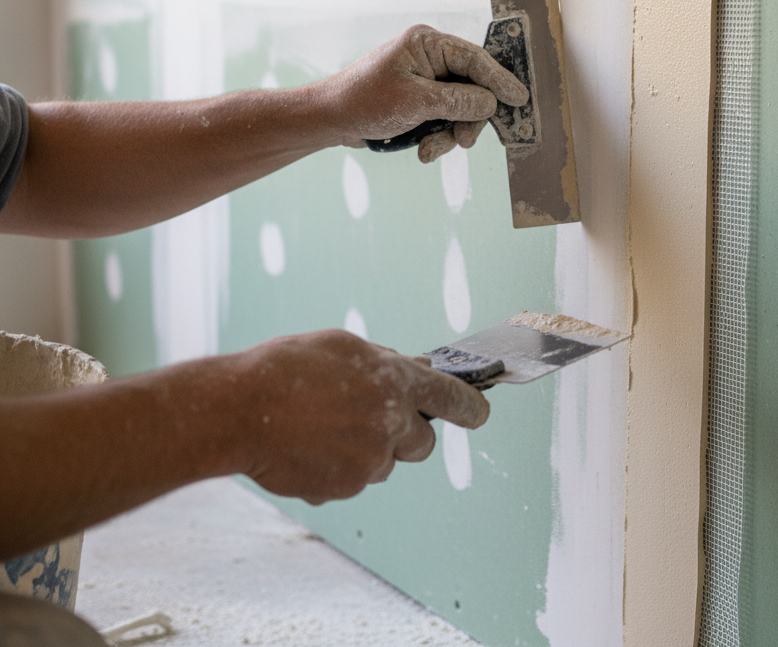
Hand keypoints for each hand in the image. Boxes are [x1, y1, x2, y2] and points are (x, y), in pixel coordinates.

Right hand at [232, 330, 487, 502]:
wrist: (239, 412)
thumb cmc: (286, 368)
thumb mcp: (343, 347)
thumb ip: (386, 362)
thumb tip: (415, 369)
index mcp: (395, 381)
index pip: (453, 398)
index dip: (470, 406)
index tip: (479, 412)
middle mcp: (390, 424)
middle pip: (422, 443)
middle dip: (406, 434)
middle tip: (374, 418)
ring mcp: (368, 461)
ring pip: (384, 463)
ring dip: (368, 449)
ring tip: (324, 427)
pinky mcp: (344, 489)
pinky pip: (353, 480)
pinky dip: (338, 468)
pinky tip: (309, 446)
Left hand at [320, 25, 528, 161]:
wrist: (330, 120)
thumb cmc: (364, 102)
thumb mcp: (416, 102)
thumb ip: (459, 101)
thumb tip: (492, 103)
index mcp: (427, 44)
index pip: (475, 59)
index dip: (500, 80)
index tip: (519, 100)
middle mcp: (430, 57)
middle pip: (472, 87)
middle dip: (468, 118)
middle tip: (464, 141)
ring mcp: (426, 78)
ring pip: (461, 107)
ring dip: (450, 132)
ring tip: (431, 149)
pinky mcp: (421, 99)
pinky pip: (445, 117)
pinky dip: (439, 136)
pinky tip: (424, 149)